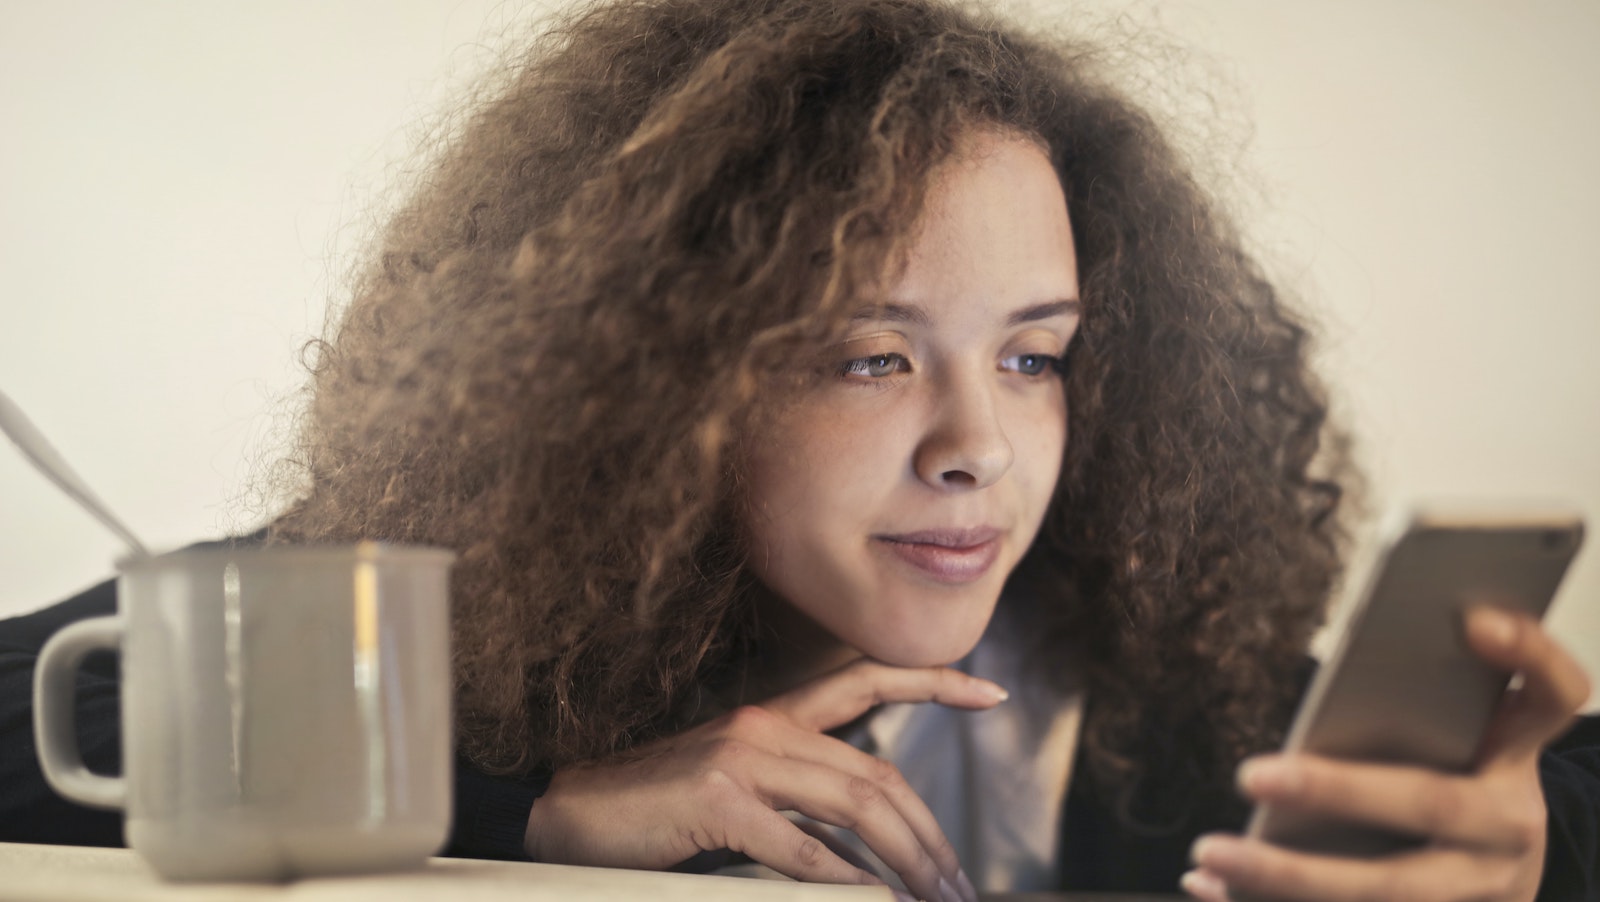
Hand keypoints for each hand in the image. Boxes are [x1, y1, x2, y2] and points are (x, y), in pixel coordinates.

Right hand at [523, 658, 1001, 901]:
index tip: (991, 692)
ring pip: (854, 805)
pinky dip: (842, 879)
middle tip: (958, 885)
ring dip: (905, 861)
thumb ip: (797, 801)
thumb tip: (865, 849)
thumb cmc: (654, 810)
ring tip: (933, 899)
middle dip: (929, 834)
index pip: (866, 681)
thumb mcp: (736, 790)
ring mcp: (741, 758)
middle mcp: (765, 725)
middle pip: (877, 773)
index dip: (933, 683)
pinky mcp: (717, 799)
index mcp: (772, 717)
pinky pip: (800, 846)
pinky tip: (869, 897)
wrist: (568, 813)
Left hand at [1183, 606, 1591, 901]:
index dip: (1526, 652)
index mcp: (1516, 756)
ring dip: (1289, 877)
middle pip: (1431, 805)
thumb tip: (1361, 653)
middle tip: (1252, 774)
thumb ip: (1420, 693)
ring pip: (1388, 892)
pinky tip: (1211, 891)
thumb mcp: (1457, 733)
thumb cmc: (1451, 775)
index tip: (1474, 617)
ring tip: (1211, 853)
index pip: (1550, 695)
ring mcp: (1481, 891)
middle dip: (1339, 791)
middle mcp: (1509, 826)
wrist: (1497, 870)